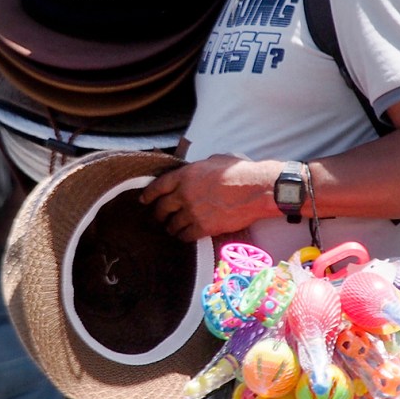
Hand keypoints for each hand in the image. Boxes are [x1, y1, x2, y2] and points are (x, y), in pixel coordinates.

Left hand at [139, 154, 277, 241]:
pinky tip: (185, 236)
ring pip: (172, 225)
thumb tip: (197, 174)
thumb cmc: (240, 172)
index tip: (144, 200)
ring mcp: (193, 212)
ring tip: (172, 229)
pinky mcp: (204, 227)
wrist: (256, 189)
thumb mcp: (215, 161)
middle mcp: (185, 194)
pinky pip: (186, 236)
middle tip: (158, 218)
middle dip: (158, 214)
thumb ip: (199, 169)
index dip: (148, 194)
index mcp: (186, 175)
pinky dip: (184, 237)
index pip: (158, 186)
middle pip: (162, 208)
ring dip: (171, 228)